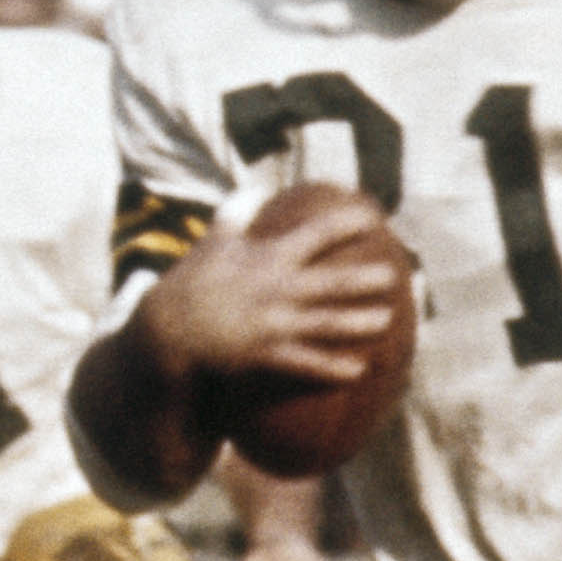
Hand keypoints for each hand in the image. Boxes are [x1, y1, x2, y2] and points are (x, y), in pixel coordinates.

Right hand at [141, 189, 406, 386]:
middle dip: (364, 279)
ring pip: (325, 324)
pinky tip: (357, 371)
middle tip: (393, 276)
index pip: (315, 235)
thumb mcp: (213, 241)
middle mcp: (275, 289)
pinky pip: (305, 363)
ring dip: (358, 323)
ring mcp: (273, 324)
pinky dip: (332, 368)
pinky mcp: (265, 354)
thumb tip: (254, 188)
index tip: (372, 218)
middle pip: (330, 283)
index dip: (346, 224)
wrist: (168, 328)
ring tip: (386, 321)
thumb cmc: (193, 281)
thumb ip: (237, 213)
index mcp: (267, 257)